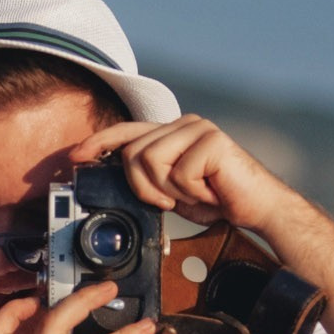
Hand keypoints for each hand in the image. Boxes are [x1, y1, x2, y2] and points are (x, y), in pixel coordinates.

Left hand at [70, 115, 290, 232]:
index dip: (98, 141)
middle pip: (133, 152)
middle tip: (170, 201)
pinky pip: (179, 172)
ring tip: (194, 194)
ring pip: (150, 159)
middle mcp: (182, 124)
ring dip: (168, 190)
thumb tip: (113, 179)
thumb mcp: (171, 192)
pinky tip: (210, 191)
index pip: (127, 131)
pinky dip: (191, 192)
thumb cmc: (216, 200)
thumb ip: (147, 179)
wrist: (257, 208)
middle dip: (144, 186)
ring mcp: (197, 128)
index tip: (76, 156)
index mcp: (170, 134)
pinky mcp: (212, 139)